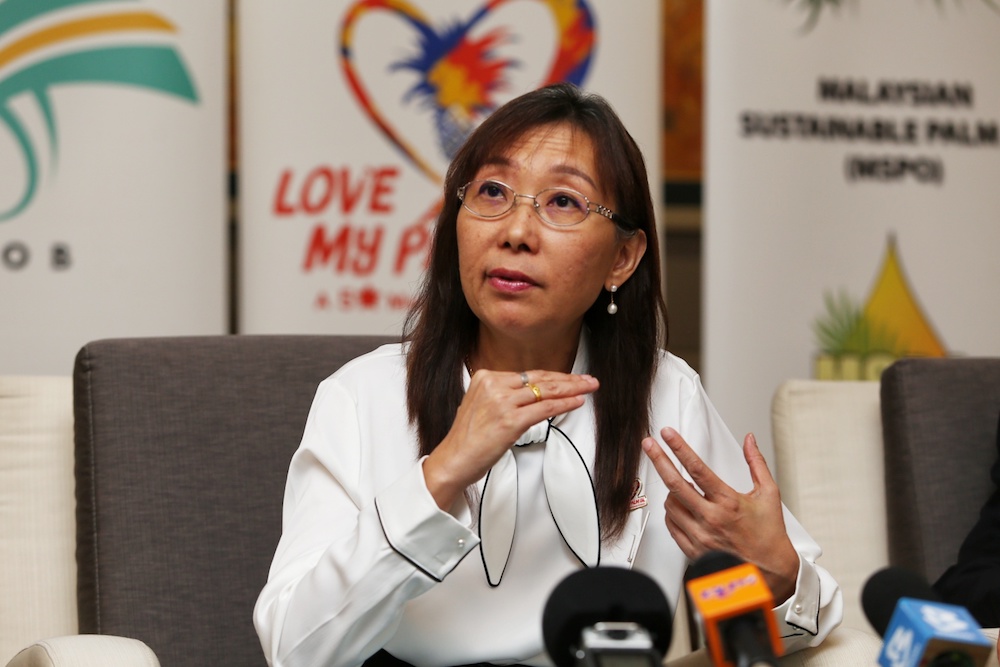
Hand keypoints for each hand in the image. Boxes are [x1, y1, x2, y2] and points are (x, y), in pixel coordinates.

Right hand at [423, 370, 598, 509]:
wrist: (454, 460)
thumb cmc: (468, 439)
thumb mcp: (481, 405)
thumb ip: (502, 395)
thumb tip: (531, 394)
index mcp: (485, 377)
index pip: (528, 374)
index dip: (553, 377)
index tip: (569, 378)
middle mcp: (493, 385)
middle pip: (539, 379)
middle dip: (568, 379)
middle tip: (587, 380)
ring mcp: (502, 402)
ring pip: (546, 391)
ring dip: (572, 389)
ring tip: (589, 387)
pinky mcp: (511, 420)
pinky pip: (545, 409)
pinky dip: (564, 404)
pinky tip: (577, 401)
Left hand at [641, 427, 798, 602]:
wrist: (770, 573)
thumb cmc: (769, 536)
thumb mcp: (768, 494)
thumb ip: (756, 464)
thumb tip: (749, 441)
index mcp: (728, 503)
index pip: (697, 469)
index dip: (679, 448)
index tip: (668, 435)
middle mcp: (711, 519)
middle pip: (674, 484)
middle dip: (658, 459)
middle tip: (649, 445)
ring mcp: (700, 536)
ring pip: (670, 505)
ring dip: (671, 491)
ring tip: (681, 487)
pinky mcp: (693, 551)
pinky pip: (671, 525)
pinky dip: (672, 513)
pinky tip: (681, 508)